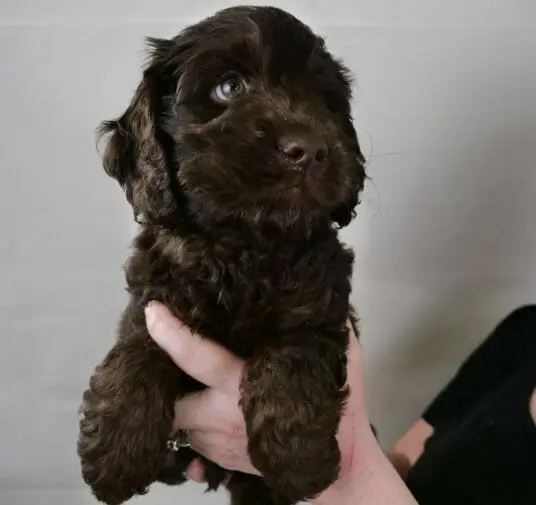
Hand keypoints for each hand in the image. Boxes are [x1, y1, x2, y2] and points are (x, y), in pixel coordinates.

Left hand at [144, 302, 396, 503]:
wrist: (338, 472)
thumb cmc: (336, 414)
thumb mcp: (343, 363)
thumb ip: (331, 331)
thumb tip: (324, 300)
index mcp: (241, 385)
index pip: (196, 355)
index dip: (170, 333)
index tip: (153, 310)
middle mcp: (220, 416)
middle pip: (170, 402)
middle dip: (164, 385)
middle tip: (170, 361)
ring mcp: (216, 445)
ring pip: (179, 424)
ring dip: (182, 405)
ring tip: (193, 384)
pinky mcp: (219, 463)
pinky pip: (191, 443)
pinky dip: (193, 427)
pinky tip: (207, 412)